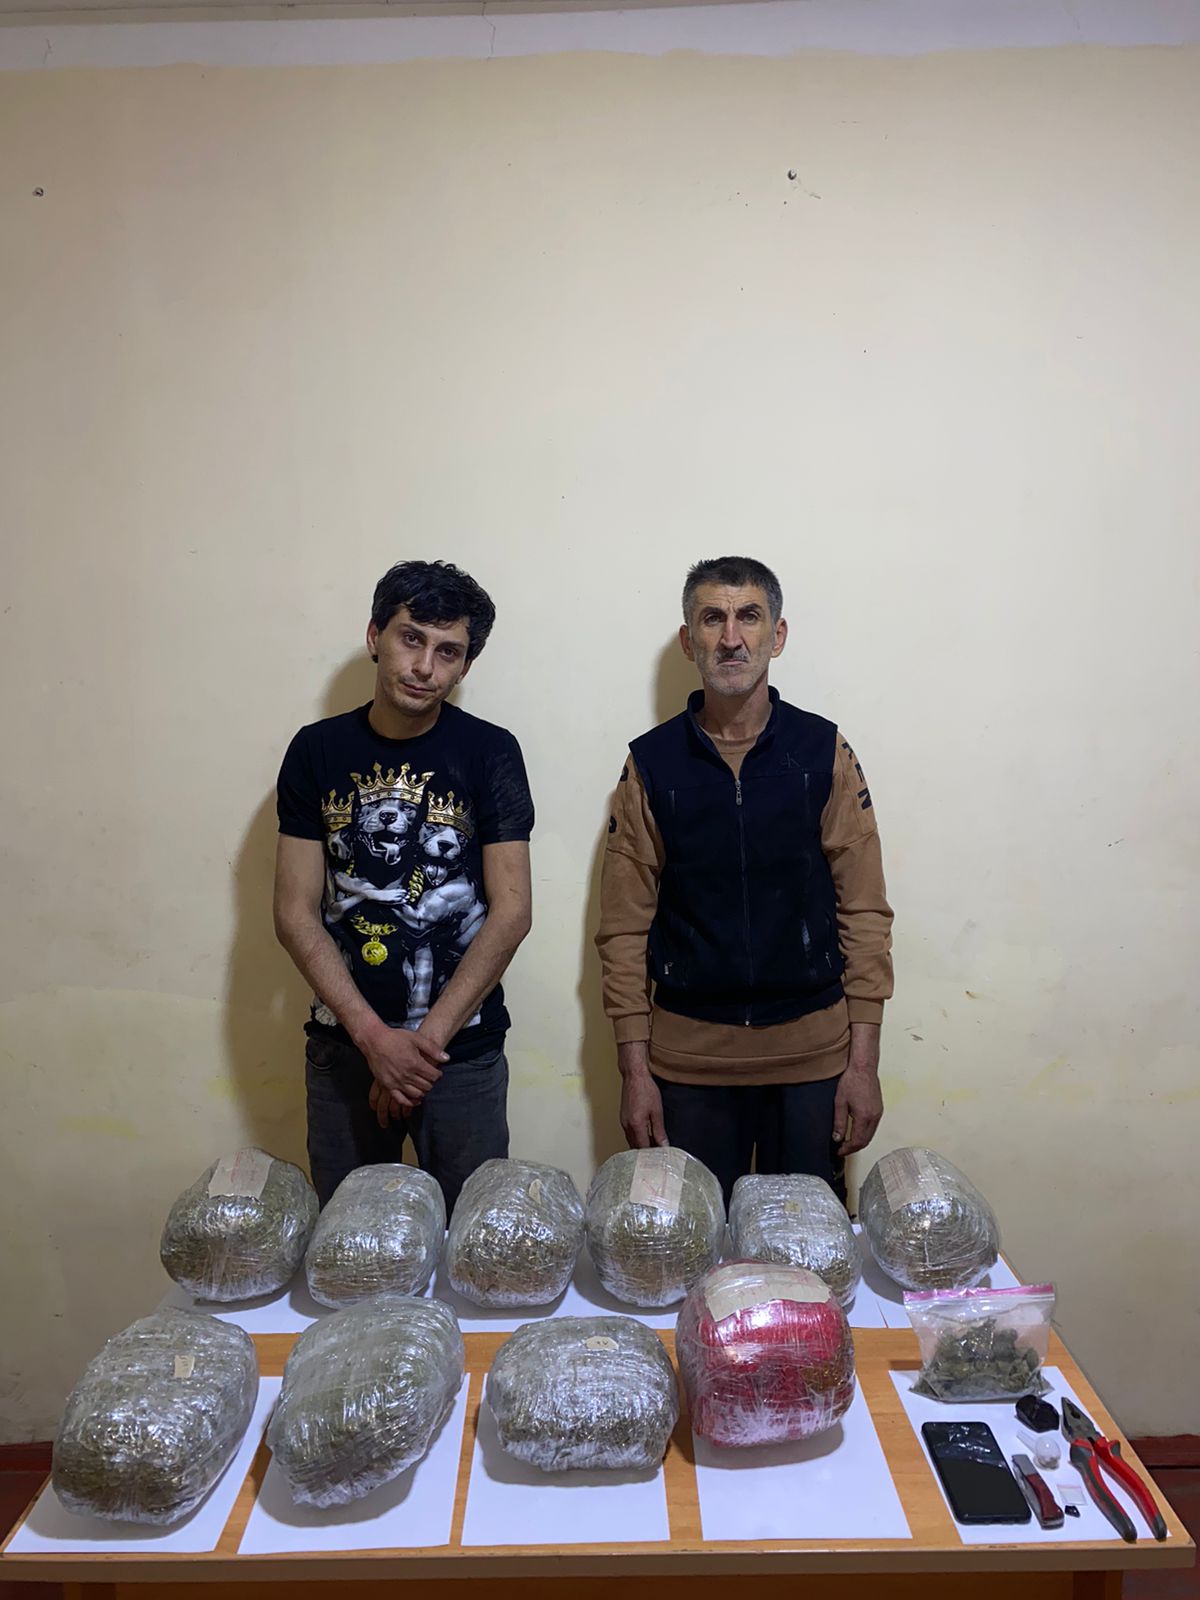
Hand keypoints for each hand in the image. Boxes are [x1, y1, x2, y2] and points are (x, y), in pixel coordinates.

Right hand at [360, 1024, 446, 1128]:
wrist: (374, 1040)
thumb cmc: (395, 1038)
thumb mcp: (416, 1038)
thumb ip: (432, 1049)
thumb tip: (446, 1058)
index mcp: (415, 1063)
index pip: (434, 1076)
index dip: (438, 1075)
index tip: (437, 1073)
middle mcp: (407, 1075)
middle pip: (426, 1086)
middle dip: (431, 1083)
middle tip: (430, 1079)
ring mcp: (396, 1082)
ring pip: (416, 1094)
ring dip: (423, 1092)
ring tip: (423, 1086)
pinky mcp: (388, 1085)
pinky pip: (401, 1099)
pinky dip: (410, 1102)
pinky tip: (415, 1101)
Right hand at [618, 1042, 666, 1148]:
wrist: (634, 1076)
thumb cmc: (646, 1090)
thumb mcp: (657, 1111)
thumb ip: (659, 1131)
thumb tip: (663, 1145)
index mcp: (636, 1125)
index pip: (643, 1148)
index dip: (652, 1154)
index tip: (661, 1157)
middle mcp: (627, 1126)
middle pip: (635, 1146)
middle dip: (646, 1152)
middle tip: (658, 1154)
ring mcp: (623, 1122)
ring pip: (631, 1140)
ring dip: (641, 1145)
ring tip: (654, 1146)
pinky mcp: (623, 1117)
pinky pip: (629, 1133)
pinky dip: (637, 1137)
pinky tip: (646, 1135)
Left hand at [833, 1024, 883, 1155]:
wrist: (864, 1068)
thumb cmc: (852, 1081)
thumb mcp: (840, 1103)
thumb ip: (839, 1122)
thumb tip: (837, 1138)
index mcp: (864, 1117)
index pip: (857, 1141)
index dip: (848, 1149)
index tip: (840, 1151)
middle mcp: (874, 1117)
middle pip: (866, 1140)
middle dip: (854, 1148)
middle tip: (842, 1149)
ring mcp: (879, 1113)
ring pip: (870, 1134)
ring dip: (860, 1141)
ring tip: (848, 1142)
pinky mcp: (879, 1109)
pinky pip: (873, 1127)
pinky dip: (865, 1133)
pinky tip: (857, 1131)